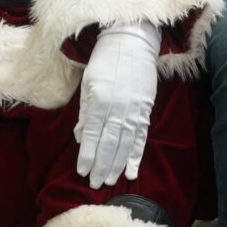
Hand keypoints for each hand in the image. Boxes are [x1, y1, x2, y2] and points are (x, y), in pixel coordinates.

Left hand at [75, 20, 161, 188]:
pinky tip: (132, 170)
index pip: (92, 136)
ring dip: (117, 165)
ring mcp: (134, 110)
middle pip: (109, 145)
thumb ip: (84, 112)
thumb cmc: (105, 60)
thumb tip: (80, 138)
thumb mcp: (88, 83)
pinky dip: (136, 155)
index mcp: (100, 101)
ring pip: (125, 145)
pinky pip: (140, 137)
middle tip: (95, 185)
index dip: (87, 156)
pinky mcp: (145, 110)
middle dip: (101, 166)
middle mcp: (118, 108)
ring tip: (110, 181)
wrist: (132, 41)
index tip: (82, 172)